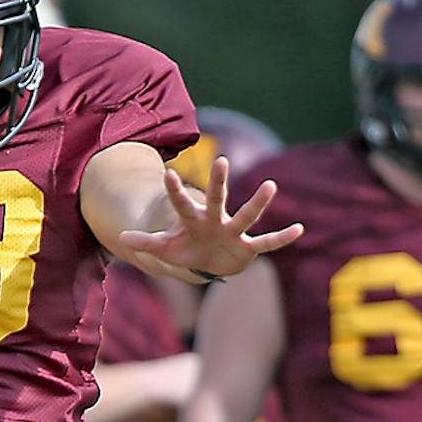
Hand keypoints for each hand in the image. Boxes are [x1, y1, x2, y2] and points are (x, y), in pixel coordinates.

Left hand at [116, 158, 303, 278]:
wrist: (209, 262)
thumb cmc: (187, 250)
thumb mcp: (166, 248)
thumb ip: (146, 242)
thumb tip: (122, 238)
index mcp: (192, 220)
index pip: (181, 204)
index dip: (174, 191)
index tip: (167, 173)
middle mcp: (214, 220)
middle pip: (216, 199)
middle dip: (218, 183)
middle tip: (221, 159)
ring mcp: (232, 232)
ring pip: (246, 215)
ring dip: (258, 203)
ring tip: (271, 185)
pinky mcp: (247, 247)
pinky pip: (267, 243)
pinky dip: (282, 237)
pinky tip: (300, 229)